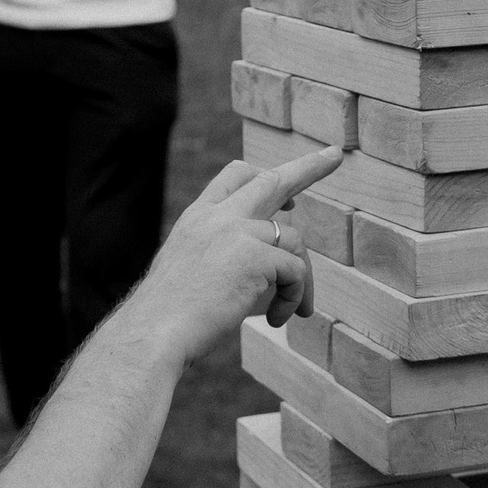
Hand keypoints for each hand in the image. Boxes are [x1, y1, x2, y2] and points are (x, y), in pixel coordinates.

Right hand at [127, 145, 342, 364]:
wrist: (153, 332)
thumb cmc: (167, 316)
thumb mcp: (189, 270)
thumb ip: (220, 256)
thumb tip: (264, 266)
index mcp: (198, 217)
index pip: (236, 177)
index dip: (264, 176)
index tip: (289, 186)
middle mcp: (218, 216)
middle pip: (273, 180)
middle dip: (309, 166)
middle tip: (335, 154)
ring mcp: (236, 232)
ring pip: (294, 238)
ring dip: (301, 278)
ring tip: (293, 311)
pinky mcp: (255, 257)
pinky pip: (296, 272)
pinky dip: (294, 298)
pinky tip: (276, 320)